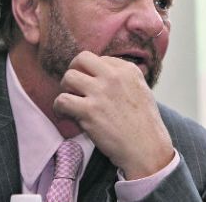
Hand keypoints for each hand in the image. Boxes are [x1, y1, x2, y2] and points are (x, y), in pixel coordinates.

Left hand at [53, 51, 174, 178]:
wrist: (146, 147)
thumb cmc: (144, 123)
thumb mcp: (141, 90)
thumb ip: (123, 79)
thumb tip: (100, 74)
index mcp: (128, 70)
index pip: (100, 59)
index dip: (93, 72)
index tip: (93, 86)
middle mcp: (114, 76)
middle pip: (81, 59)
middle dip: (74, 70)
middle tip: (75, 86)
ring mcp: (101, 93)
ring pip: (69, 77)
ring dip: (66, 89)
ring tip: (71, 101)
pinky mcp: (89, 111)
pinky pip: (62, 100)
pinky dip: (59, 108)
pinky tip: (65, 115)